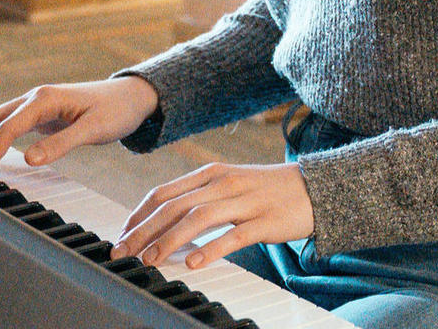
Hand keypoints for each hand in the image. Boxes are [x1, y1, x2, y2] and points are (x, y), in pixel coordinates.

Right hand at [0, 76, 159, 175]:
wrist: (134, 97)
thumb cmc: (117, 111)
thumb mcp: (94, 129)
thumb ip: (62, 143)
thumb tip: (29, 159)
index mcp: (44, 99)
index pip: (8, 127)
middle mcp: (35, 98)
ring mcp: (37, 105)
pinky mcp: (42, 114)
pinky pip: (9, 126)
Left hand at [112, 162, 313, 268]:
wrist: (316, 187)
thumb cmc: (268, 190)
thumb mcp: (229, 185)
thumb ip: (198, 199)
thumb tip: (162, 222)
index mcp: (212, 173)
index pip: (164, 193)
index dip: (138, 216)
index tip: (121, 237)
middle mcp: (224, 183)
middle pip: (174, 206)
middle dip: (144, 230)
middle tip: (123, 252)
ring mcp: (245, 201)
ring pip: (199, 218)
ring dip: (169, 240)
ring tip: (150, 260)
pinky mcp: (265, 221)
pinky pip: (234, 235)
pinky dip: (210, 249)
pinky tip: (193, 263)